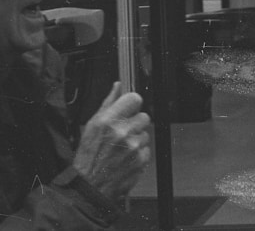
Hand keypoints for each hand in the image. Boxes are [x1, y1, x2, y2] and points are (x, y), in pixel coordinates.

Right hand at [73, 82, 150, 200]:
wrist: (90, 187)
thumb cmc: (88, 156)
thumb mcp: (91, 126)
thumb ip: (108, 103)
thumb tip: (118, 85)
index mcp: (108, 121)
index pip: (135, 98)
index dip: (132, 104)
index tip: (128, 110)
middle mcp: (122, 132)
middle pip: (144, 116)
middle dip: (135, 123)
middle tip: (122, 134)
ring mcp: (134, 146)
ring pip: (146, 133)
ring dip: (136, 139)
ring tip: (120, 148)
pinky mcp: (142, 159)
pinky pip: (147, 148)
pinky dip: (139, 153)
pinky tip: (125, 158)